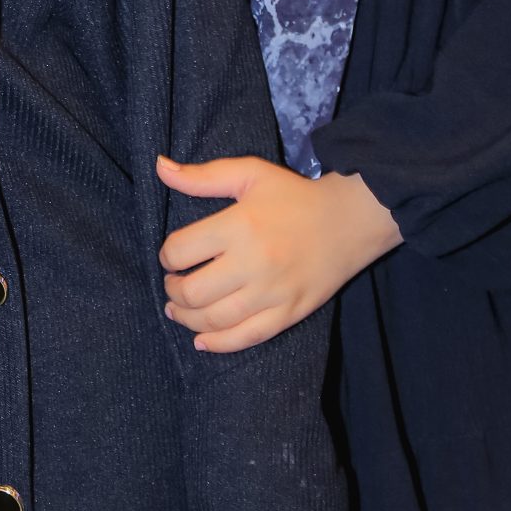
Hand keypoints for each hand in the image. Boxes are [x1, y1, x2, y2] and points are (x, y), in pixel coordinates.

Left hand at [158, 157, 401, 351]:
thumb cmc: (295, 195)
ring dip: (187, 319)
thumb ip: (202, 176)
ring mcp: (272, 293)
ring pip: (215, 319)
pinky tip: (202, 340)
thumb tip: (160, 167)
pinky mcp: (289, 314)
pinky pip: (247, 337)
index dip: (166, 256)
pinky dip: (219, 344)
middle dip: (172, 290)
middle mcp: (253, 263)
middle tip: (172, 284)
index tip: (170, 256)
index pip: (180, 251)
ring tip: (178, 311)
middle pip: (193, 291)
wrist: (351, 221)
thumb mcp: (249, 174)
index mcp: (239, 226)